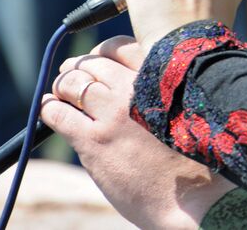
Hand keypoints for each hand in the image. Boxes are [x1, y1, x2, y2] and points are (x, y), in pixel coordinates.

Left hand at [40, 37, 234, 229]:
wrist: (195, 197)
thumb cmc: (198, 157)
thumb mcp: (186, 109)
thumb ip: (162, 90)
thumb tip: (128, 83)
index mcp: (162, 75)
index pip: (120, 48)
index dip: (103, 52)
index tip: (97, 60)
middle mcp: (136, 87)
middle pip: (93, 64)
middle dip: (78, 68)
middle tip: (69, 75)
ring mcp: (113, 113)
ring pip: (71, 84)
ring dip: (62, 86)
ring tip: (58, 93)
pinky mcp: (94, 141)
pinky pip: (58, 114)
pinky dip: (49, 108)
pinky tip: (49, 110)